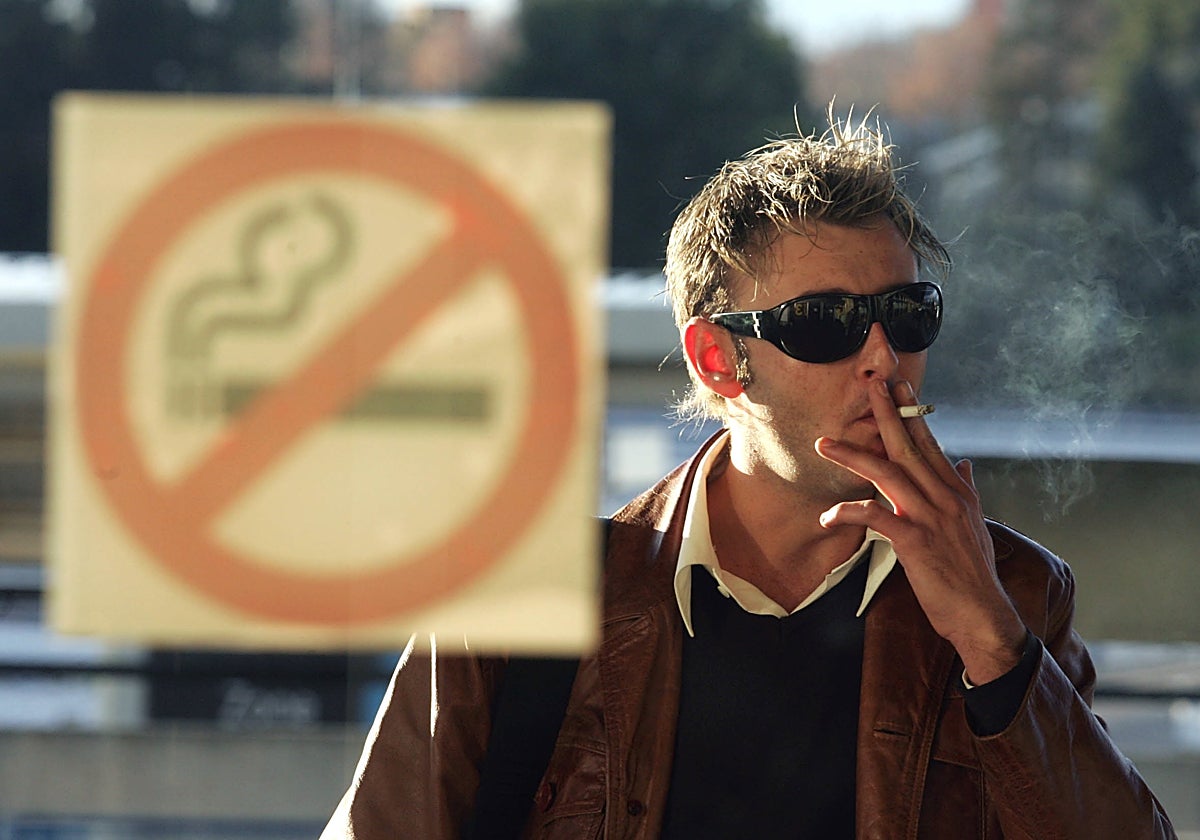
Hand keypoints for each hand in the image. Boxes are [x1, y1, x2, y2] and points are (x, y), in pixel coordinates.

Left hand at [814, 379, 1025, 684]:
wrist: (982, 614)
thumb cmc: (971, 574)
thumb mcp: (974, 525)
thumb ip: (966, 491)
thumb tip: (964, 464)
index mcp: (957, 492)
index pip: (931, 443)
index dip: (913, 413)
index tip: (899, 386)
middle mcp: (946, 498)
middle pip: (910, 447)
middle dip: (889, 414)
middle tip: (870, 387)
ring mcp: (931, 518)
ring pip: (888, 474)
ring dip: (853, 456)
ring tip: (824, 444)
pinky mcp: (916, 542)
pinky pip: (876, 517)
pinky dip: (850, 512)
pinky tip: (828, 516)